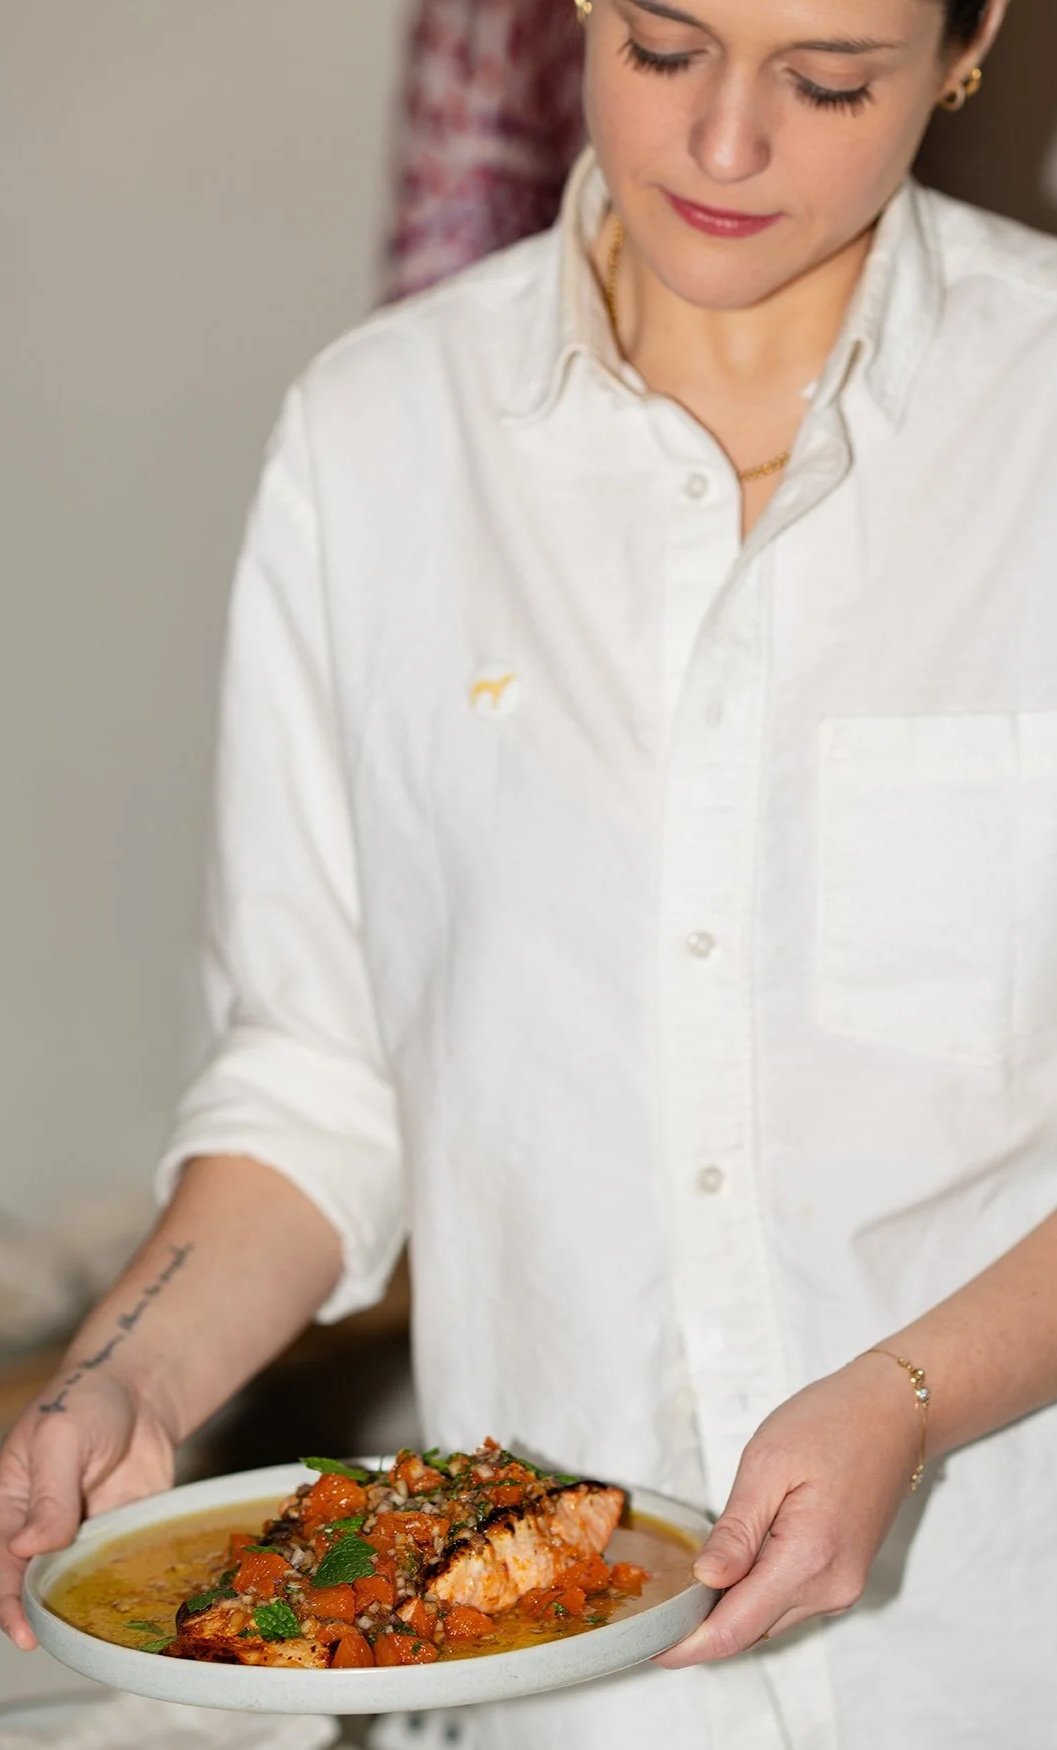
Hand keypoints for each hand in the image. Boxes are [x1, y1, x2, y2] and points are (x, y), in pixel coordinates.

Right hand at [0, 1370, 177, 1649]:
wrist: (142, 1391)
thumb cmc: (86, 1402)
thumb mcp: (61, 1439)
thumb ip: (48, 1494)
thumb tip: (27, 1548)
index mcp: (11, 1506)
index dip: (7, 1602)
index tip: (24, 1632)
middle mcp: (42, 1530)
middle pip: (34, 1585)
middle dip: (44, 1614)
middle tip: (65, 1638)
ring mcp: (82, 1537)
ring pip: (76, 1585)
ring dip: (86, 1606)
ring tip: (102, 1627)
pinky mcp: (121, 1536)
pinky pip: (121, 1569)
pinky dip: (127, 1587)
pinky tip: (141, 1603)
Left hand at [659, 1356, 920, 1663]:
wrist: (895, 1412)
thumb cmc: (832, 1423)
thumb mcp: (768, 1463)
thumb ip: (737, 1529)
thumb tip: (705, 1579)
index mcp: (808, 1560)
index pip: (735, 1629)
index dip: (687, 1644)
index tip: (647, 1647)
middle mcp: (830, 1588)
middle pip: (751, 1631)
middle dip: (700, 1627)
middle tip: (652, 1610)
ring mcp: (842, 1586)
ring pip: (770, 1620)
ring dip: (729, 1612)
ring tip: (682, 1592)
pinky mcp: (845, 1576)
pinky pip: (790, 1602)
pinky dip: (756, 1597)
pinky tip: (730, 1573)